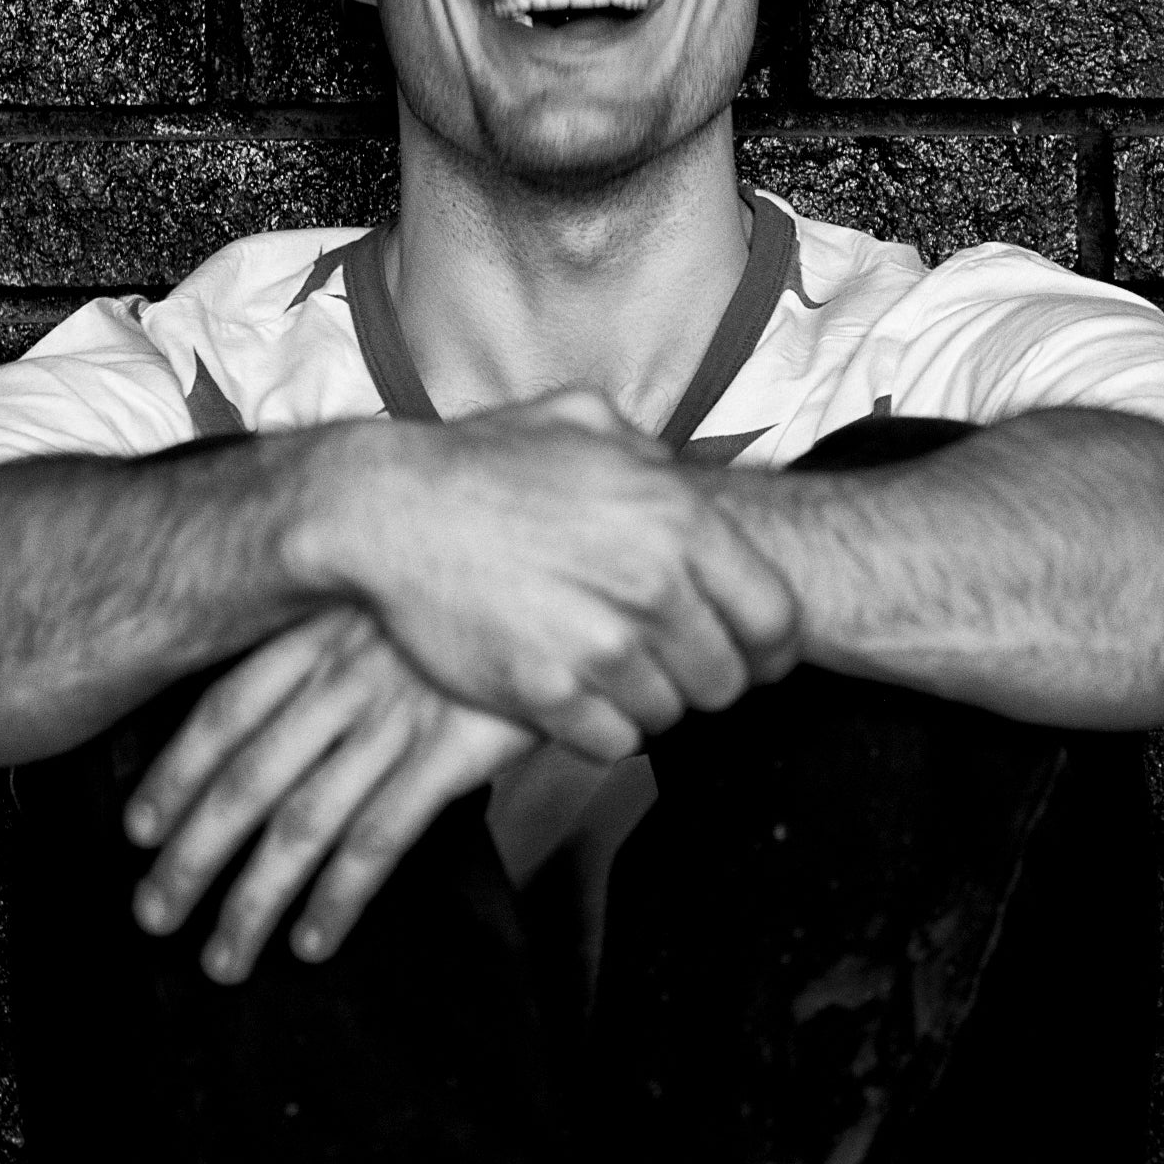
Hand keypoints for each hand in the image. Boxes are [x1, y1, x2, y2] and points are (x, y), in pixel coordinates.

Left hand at [125, 608, 535, 980]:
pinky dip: (336, 900)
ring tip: (222, 957)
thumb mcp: (396, 592)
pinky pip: (376, 842)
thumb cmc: (483, 579)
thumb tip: (296, 700)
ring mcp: (392, 717)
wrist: (576, 563)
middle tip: (153, 914)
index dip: (174, 775)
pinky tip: (311, 942)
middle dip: (190, 857)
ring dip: (251, 900)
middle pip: (243, 781)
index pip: (222, 712)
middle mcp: (342, 678)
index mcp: (318, 632)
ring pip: (297, 825)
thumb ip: (343, 641)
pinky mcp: (448, 753)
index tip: (138, 830)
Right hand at [285, 396, 801, 760]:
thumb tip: (681, 479)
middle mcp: (651, 587)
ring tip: (609, 671)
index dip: (772, 648)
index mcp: (677, 521)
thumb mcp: (583, 421)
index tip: (753, 655)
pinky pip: (611, 741)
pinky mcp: (545, 693)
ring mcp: (598, 646)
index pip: (775, 618)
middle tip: (668, 664)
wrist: (387, 510)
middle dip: (705, 678)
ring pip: (668, 715)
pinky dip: (599, 728)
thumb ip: (651, 455)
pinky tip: (574, 695)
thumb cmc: (481, 462)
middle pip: (727, 680)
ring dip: (646, 702)